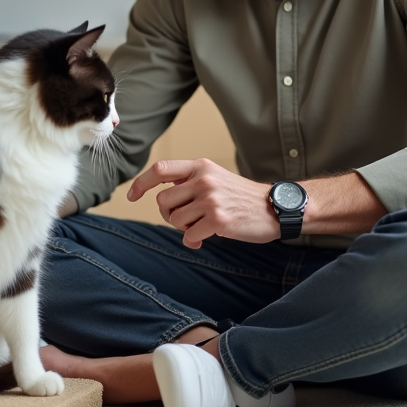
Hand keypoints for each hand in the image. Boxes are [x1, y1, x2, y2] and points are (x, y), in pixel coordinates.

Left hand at [127, 159, 278, 247]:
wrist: (275, 208)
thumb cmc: (242, 197)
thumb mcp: (216, 178)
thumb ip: (190, 183)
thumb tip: (163, 200)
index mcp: (201, 166)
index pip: (160, 169)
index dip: (141, 183)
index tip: (132, 196)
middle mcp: (204, 180)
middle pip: (162, 201)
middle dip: (168, 215)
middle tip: (185, 220)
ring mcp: (211, 200)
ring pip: (175, 219)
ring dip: (184, 228)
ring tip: (201, 227)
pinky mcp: (218, 220)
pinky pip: (189, 236)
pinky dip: (194, 241)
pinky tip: (207, 238)